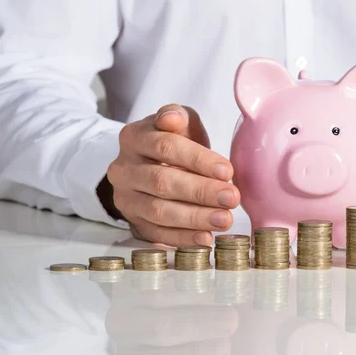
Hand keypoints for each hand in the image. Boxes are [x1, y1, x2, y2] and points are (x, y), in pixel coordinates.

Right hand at [106, 104, 239, 245]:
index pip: (166, 147)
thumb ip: (178, 116)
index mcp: (134, 137)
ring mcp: (125, 198)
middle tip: (231, 198)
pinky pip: (157, 234)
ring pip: (158, 211)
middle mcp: (123, 168)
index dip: (198, 160)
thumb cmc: (174, 142)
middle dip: (200, 192)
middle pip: (162, 182)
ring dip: (195, 218)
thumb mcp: (179, 122)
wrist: (153, 165)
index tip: (227, 171)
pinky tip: (206, 238)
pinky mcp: (133, 222)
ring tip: (224, 220)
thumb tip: (171, 119)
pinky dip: (183, 238)